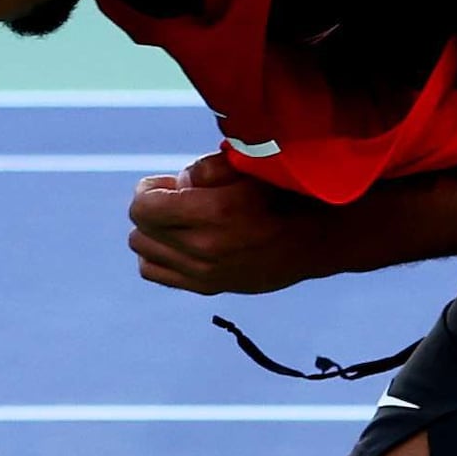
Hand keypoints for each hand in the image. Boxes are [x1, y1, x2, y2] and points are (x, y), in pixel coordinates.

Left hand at [125, 155, 331, 295]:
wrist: (316, 239)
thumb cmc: (282, 193)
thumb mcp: (248, 167)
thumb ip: (206, 168)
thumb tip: (176, 183)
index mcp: (214, 212)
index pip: (143, 208)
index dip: (148, 191)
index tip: (164, 184)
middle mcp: (205, 247)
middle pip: (140, 230)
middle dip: (151, 210)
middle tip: (174, 199)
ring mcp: (205, 273)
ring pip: (144, 253)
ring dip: (153, 234)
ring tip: (177, 221)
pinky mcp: (209, 287)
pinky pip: (156, 273)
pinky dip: (158, 257)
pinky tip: (179, 242)